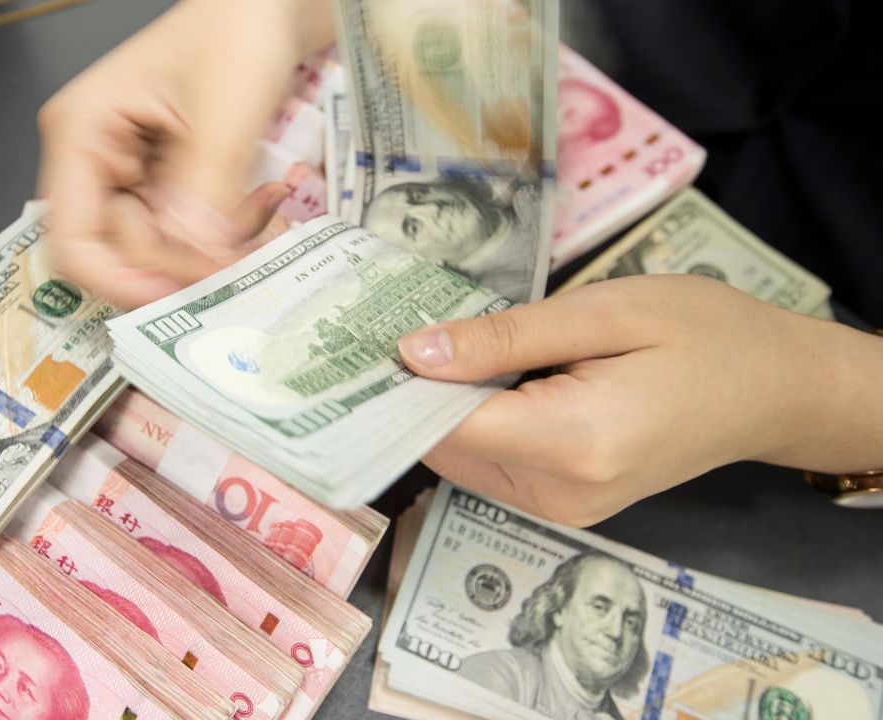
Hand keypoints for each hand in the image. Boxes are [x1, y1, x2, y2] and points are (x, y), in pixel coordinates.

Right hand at [37, 0, 332, 306]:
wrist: (266, 8)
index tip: (174, 293)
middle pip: (119, 252)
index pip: (71, 239)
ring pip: (160, 251)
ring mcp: (131, 175)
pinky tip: (260, 202)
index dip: (118, 278)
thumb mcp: (222, 113)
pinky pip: (187, 235)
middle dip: (182, 259)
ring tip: (262, 209)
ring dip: (213, 247)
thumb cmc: (234, 32)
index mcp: (81, 133)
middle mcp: (95, 160)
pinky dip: (225, 232)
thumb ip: (202, 191)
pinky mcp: (165, 184)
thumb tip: (191, 260)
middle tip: (240, 248)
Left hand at [397, 275, 882, 525]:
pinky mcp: (563, 503)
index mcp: (572, 444)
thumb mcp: (603, 313)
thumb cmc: (702, 333)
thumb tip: (412, 354)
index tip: (347, 343)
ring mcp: (560, 508)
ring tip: (415, 339)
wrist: (773, 387)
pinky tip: (467, 374)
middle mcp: (557, 494)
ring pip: (458, 458)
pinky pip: (490, 462)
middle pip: (441, 448)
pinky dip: (469, 422)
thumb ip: (504, 339)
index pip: (441, 428)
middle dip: (406, 395)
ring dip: (435, 408)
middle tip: (372, 328)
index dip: (388, 390)